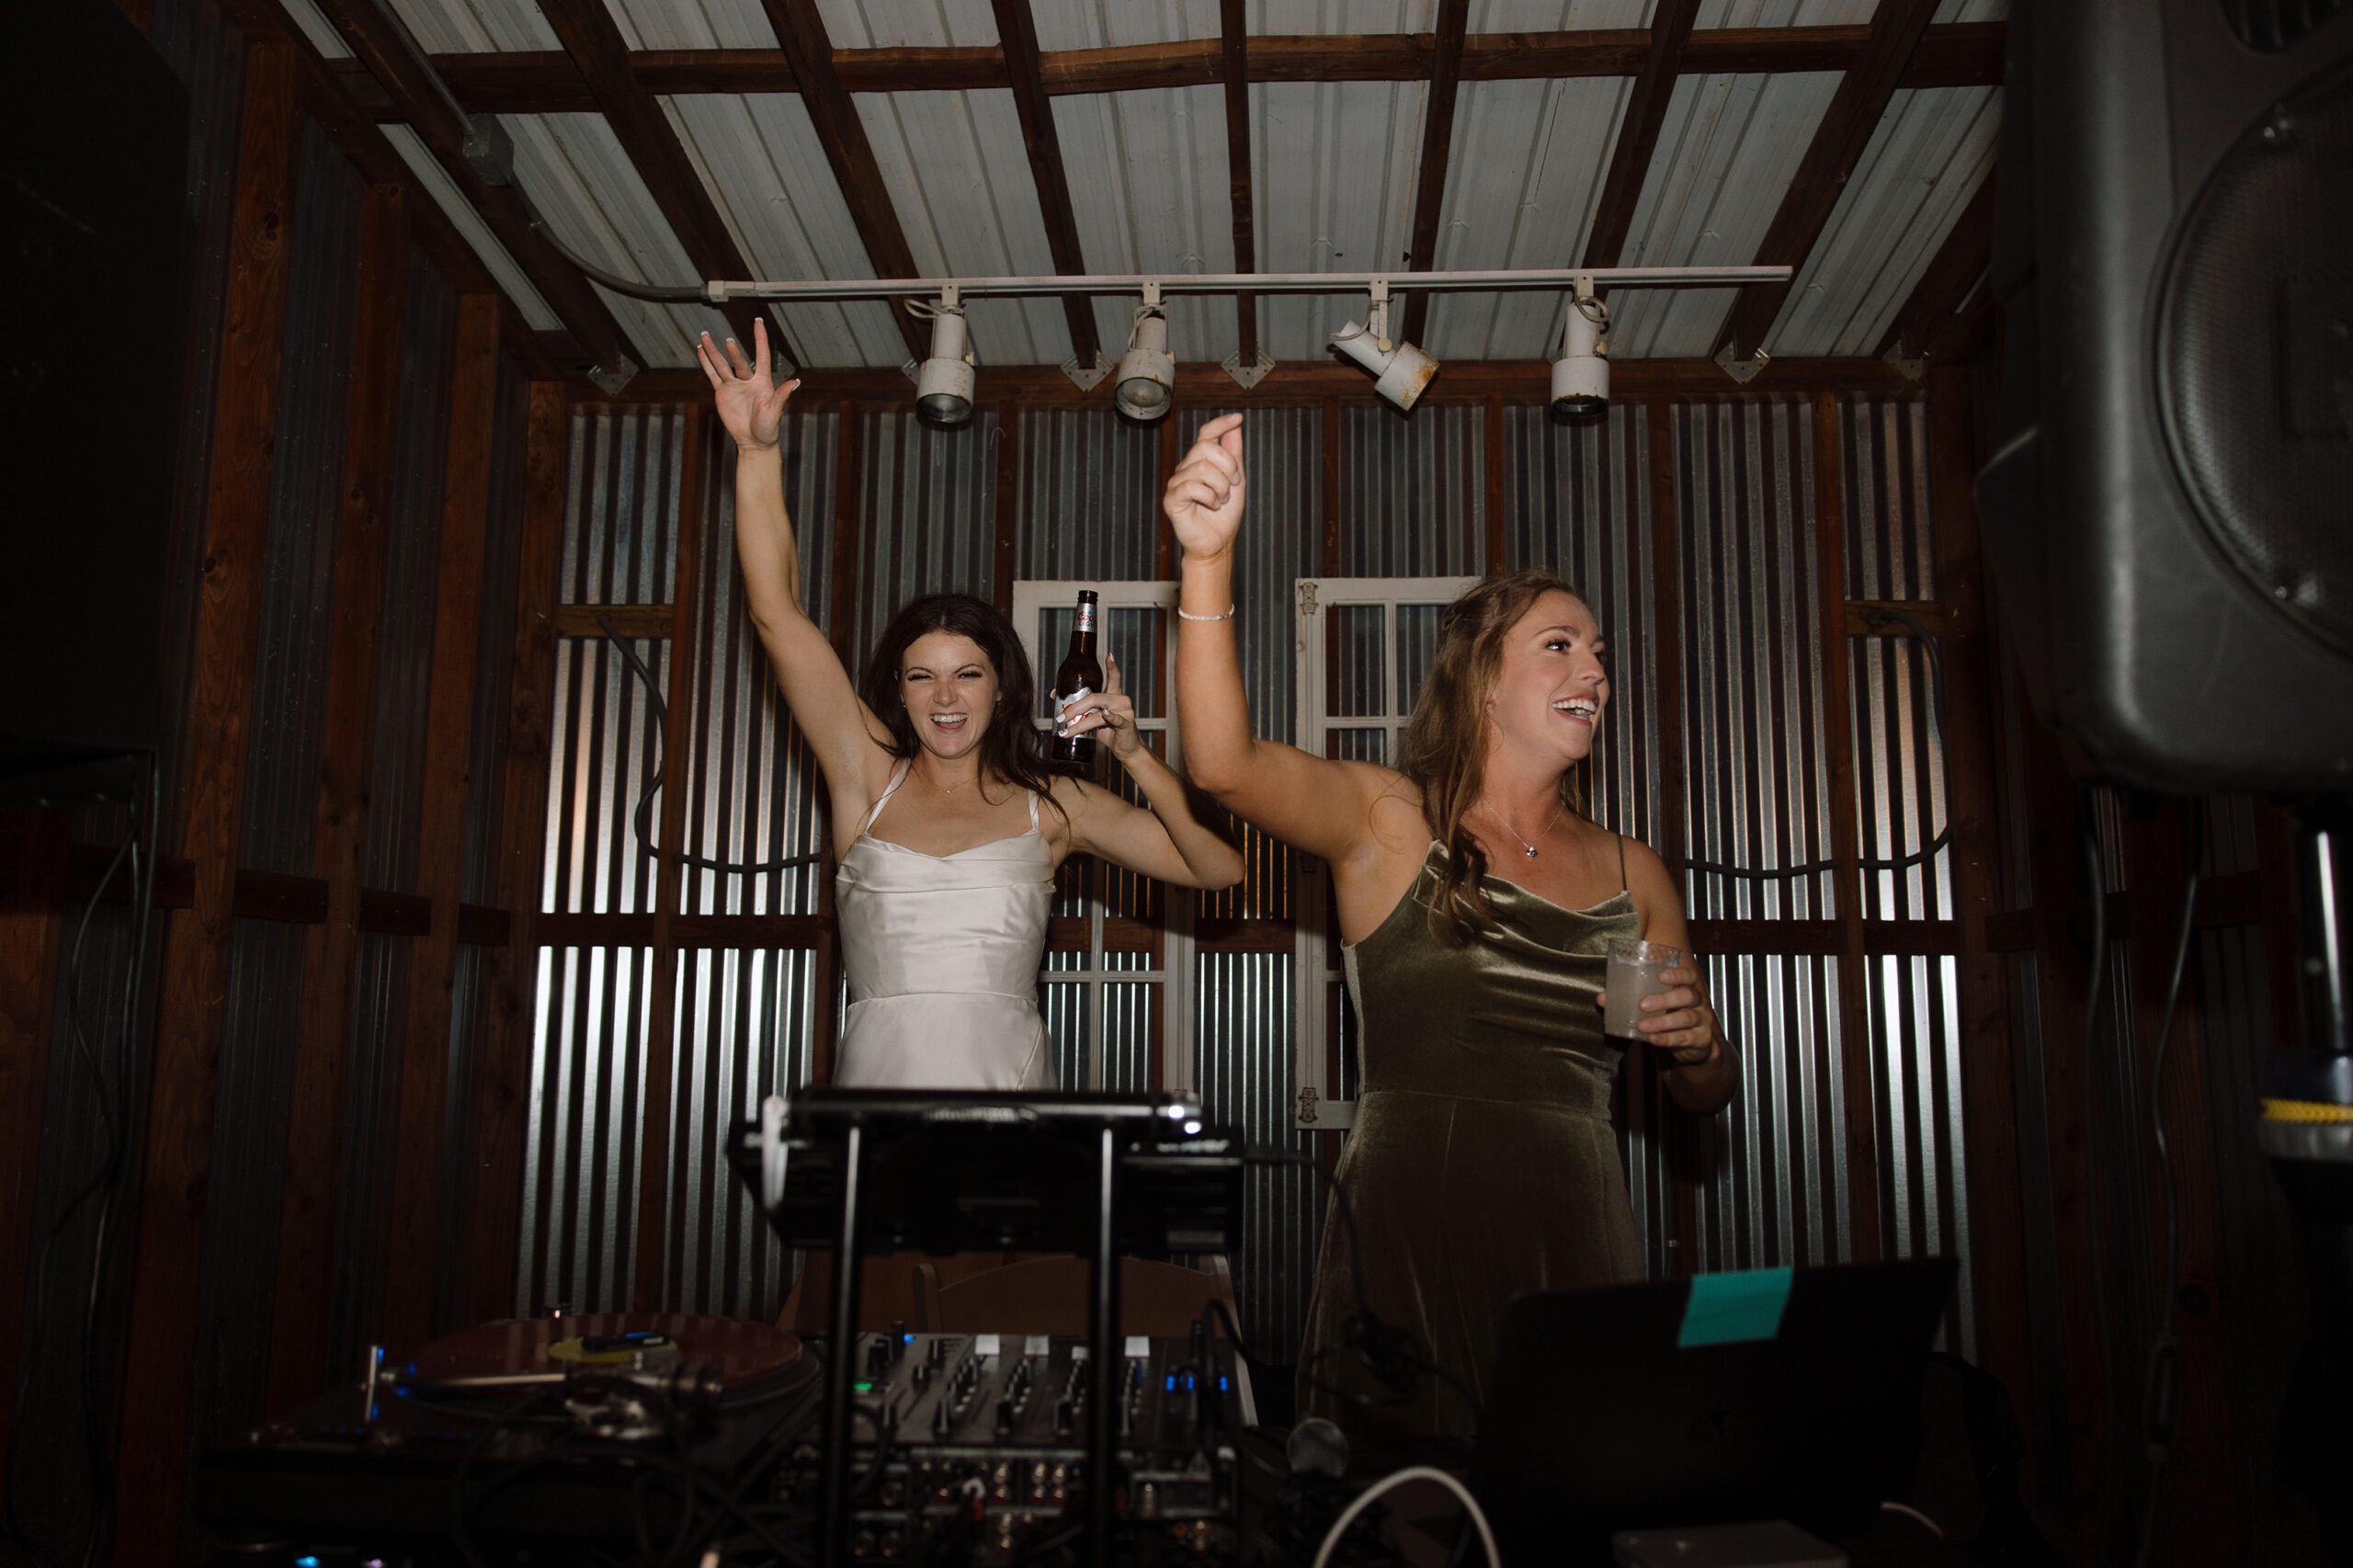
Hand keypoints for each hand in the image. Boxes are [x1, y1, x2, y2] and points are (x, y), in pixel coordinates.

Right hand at [697, 319, 798, 450]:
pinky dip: (706, 363)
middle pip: (738, 361)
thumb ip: (782, 395)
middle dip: (732, 351)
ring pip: (722, 364)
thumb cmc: (769, 428)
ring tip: (705, 336)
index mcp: (762, 381)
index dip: (760, 338)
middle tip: (728, 341)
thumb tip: (796, 382)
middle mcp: (748, 380)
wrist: (754, 441)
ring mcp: (734, 386)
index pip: (762, 355)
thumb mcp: (775, 411)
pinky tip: (701, 351)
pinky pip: (713, 375)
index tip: (758, 322)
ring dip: (713, 351)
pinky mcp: (723, 393)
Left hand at [1059, 652, 1142, 760]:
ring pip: (1098, 712)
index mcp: (1113, 695)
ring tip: (1066, 730)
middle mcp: (1120, 699)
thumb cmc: (1110, 731)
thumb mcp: (1093, 717)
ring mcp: (1124, 711)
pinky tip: (1104, 714)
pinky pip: (1116, 719)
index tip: (1108, 656)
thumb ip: (1080, 707)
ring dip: (1079, 723)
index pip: (1113, 677)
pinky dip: (1109, 716)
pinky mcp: (1126, 724)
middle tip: (1061, 716)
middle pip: (1094, 697)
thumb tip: (1055, 694)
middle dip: (1074, 707)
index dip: (1111, 666)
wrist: (1126, 748)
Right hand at [1163, 413, 1245, 563]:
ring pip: (1202, 468)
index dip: (1220, 424)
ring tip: (1221, 500)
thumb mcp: (1236, 479)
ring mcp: (1177, 482)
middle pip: (1206, 448)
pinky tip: (1211, 506)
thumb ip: (1234, 452)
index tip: (1238, 418)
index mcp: (1201, 461)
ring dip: (1220, 487)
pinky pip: (1192, 486)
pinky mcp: (1171, 498)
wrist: (1218, 542)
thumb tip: (1235, 424)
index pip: (1206, 434)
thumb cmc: (1225, 514)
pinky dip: (1209, 497)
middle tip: (1232, 485)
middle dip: (1227, 466)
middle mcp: (1186, 468)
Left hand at [1598, 965, 1720, 1068]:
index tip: (1661, 975)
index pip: (1689, 976)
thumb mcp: (1655, 1007)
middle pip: (1687, 996)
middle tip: (1643, 1004)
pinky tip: (1654, 1039)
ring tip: (1642, 1025)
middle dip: (1665, 999)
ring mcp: (1702, 1022)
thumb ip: (1630, 1000)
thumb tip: (1602, 998)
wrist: (1694, 1046)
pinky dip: (1668, 1039)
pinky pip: (1686, 1038)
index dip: (1677, 974)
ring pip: (1686, 1018)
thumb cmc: (1671, 1017)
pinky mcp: (1701, 1040)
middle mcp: (1698, 1003)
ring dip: (1662, 1022)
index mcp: (1687, 988)